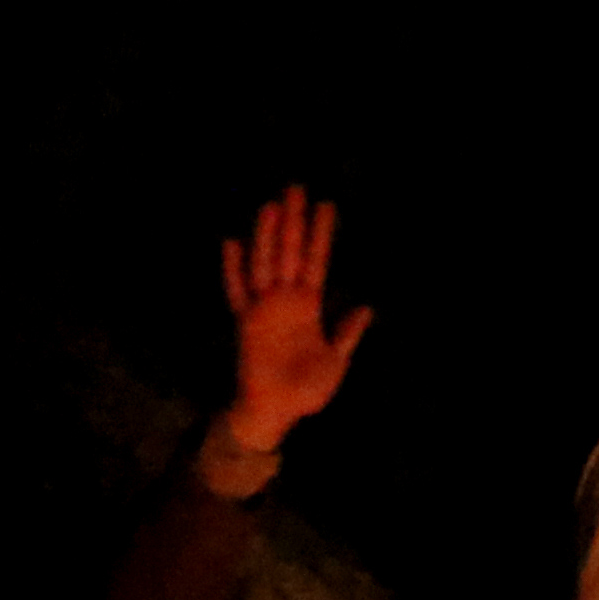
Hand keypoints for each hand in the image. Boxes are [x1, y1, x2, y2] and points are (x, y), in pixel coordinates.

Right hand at [219, 185, 374, 460]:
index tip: (327, 205)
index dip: (321, 234)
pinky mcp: (245, 322)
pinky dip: (234, 269)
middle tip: (296, 187)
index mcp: (309, 306)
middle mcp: (285, 300)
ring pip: (265, 263)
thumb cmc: (306, 390)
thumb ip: (347, 333)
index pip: (316, 261)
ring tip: (273, 206)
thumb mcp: (336, 360)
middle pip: (290, 252)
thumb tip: (367, 307)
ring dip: (268, 236)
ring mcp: (264, 308)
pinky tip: (232, 243)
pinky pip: (237, 291)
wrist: (277, 412)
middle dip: (294, 222)